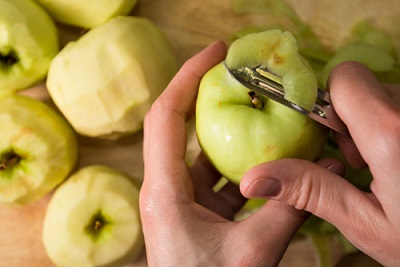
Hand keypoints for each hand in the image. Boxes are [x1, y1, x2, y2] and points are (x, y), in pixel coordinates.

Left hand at [140, 41, 308, 266]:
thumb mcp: (252, 253)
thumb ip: (287, 212)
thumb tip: (322, 173)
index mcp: (164, 192)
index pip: (165, 117)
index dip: (186, 76)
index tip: (215, 51)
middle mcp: (164, 189)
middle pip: (177, 125)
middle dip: (206, 93)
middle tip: (238, 70)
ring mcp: (177, 199)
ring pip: (198, 151)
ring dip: (225, 128)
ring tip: (254, 107)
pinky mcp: (192, 210)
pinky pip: (212, 174)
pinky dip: (235, 160)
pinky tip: (263, 155)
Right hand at [240, 61, 399, 265]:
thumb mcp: (367, 224)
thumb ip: (310, 191)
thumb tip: (253, 179)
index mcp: (392, 134)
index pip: (344, 78)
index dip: (328, 103)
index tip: (333, 138)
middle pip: (364, 87)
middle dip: (351, 119)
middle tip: (362, 162)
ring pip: (386, 95)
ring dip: (375, 124)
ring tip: (386, 165)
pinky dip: (395, 125)